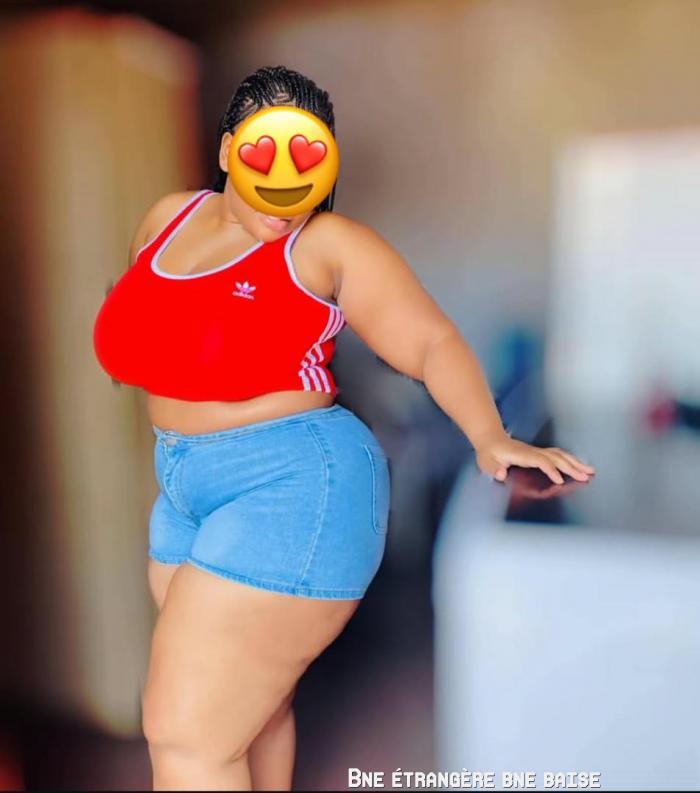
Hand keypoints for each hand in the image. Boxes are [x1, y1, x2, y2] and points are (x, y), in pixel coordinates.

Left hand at [474, 432, 595, 484]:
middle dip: (572, 467)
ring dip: (575, 462)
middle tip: (587, 476)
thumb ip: (493, 469)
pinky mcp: (538, 452)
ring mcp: (537, 451)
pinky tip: (577, 464)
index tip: (560, 481)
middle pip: (556, 457)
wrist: (490, 439)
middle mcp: (532, 451)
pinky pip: (557, 454)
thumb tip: (501, 474)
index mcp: (522, 455)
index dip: (551, 470)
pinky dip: (569, 459)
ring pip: (560, 455)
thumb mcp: (486, 462)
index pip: (541, 461)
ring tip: (590, 470)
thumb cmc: (489, 453)